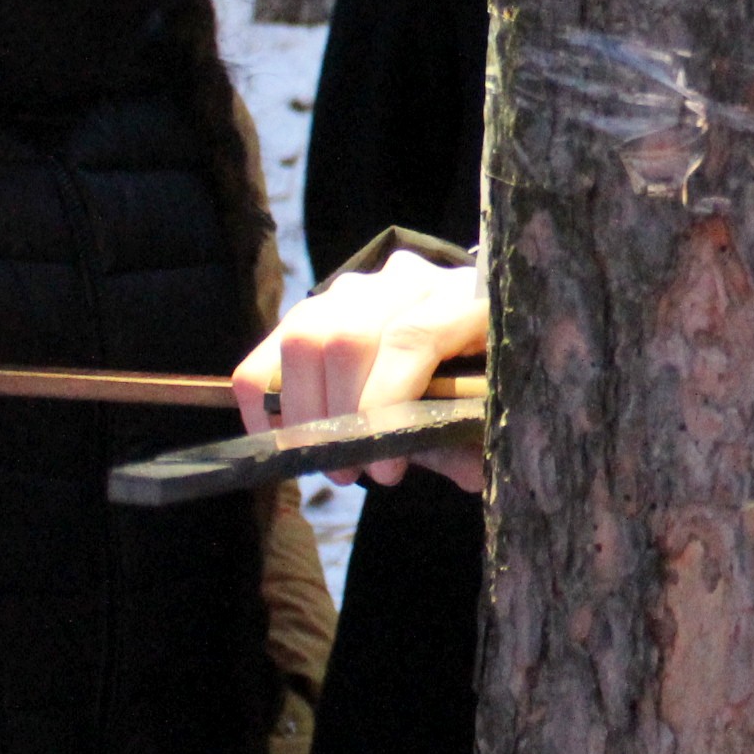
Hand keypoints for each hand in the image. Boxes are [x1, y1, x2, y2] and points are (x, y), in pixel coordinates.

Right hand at [233, 248, 486, 488]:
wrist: (463, 328)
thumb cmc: (480, 374)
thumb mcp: (488, 403)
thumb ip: (472, 435)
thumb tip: (468, 472)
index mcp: (463, 297)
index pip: (409, 338)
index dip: (385, 407)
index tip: (385, 470)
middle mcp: (406, 282)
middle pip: (346, 336)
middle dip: (336, 418)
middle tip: (347, 470)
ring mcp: (358, 287)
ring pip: (303, 334)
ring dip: (301, 413)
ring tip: (323, 458)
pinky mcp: (318, 305)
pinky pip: (272, 345)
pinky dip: (265, 398)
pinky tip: (286, 437)